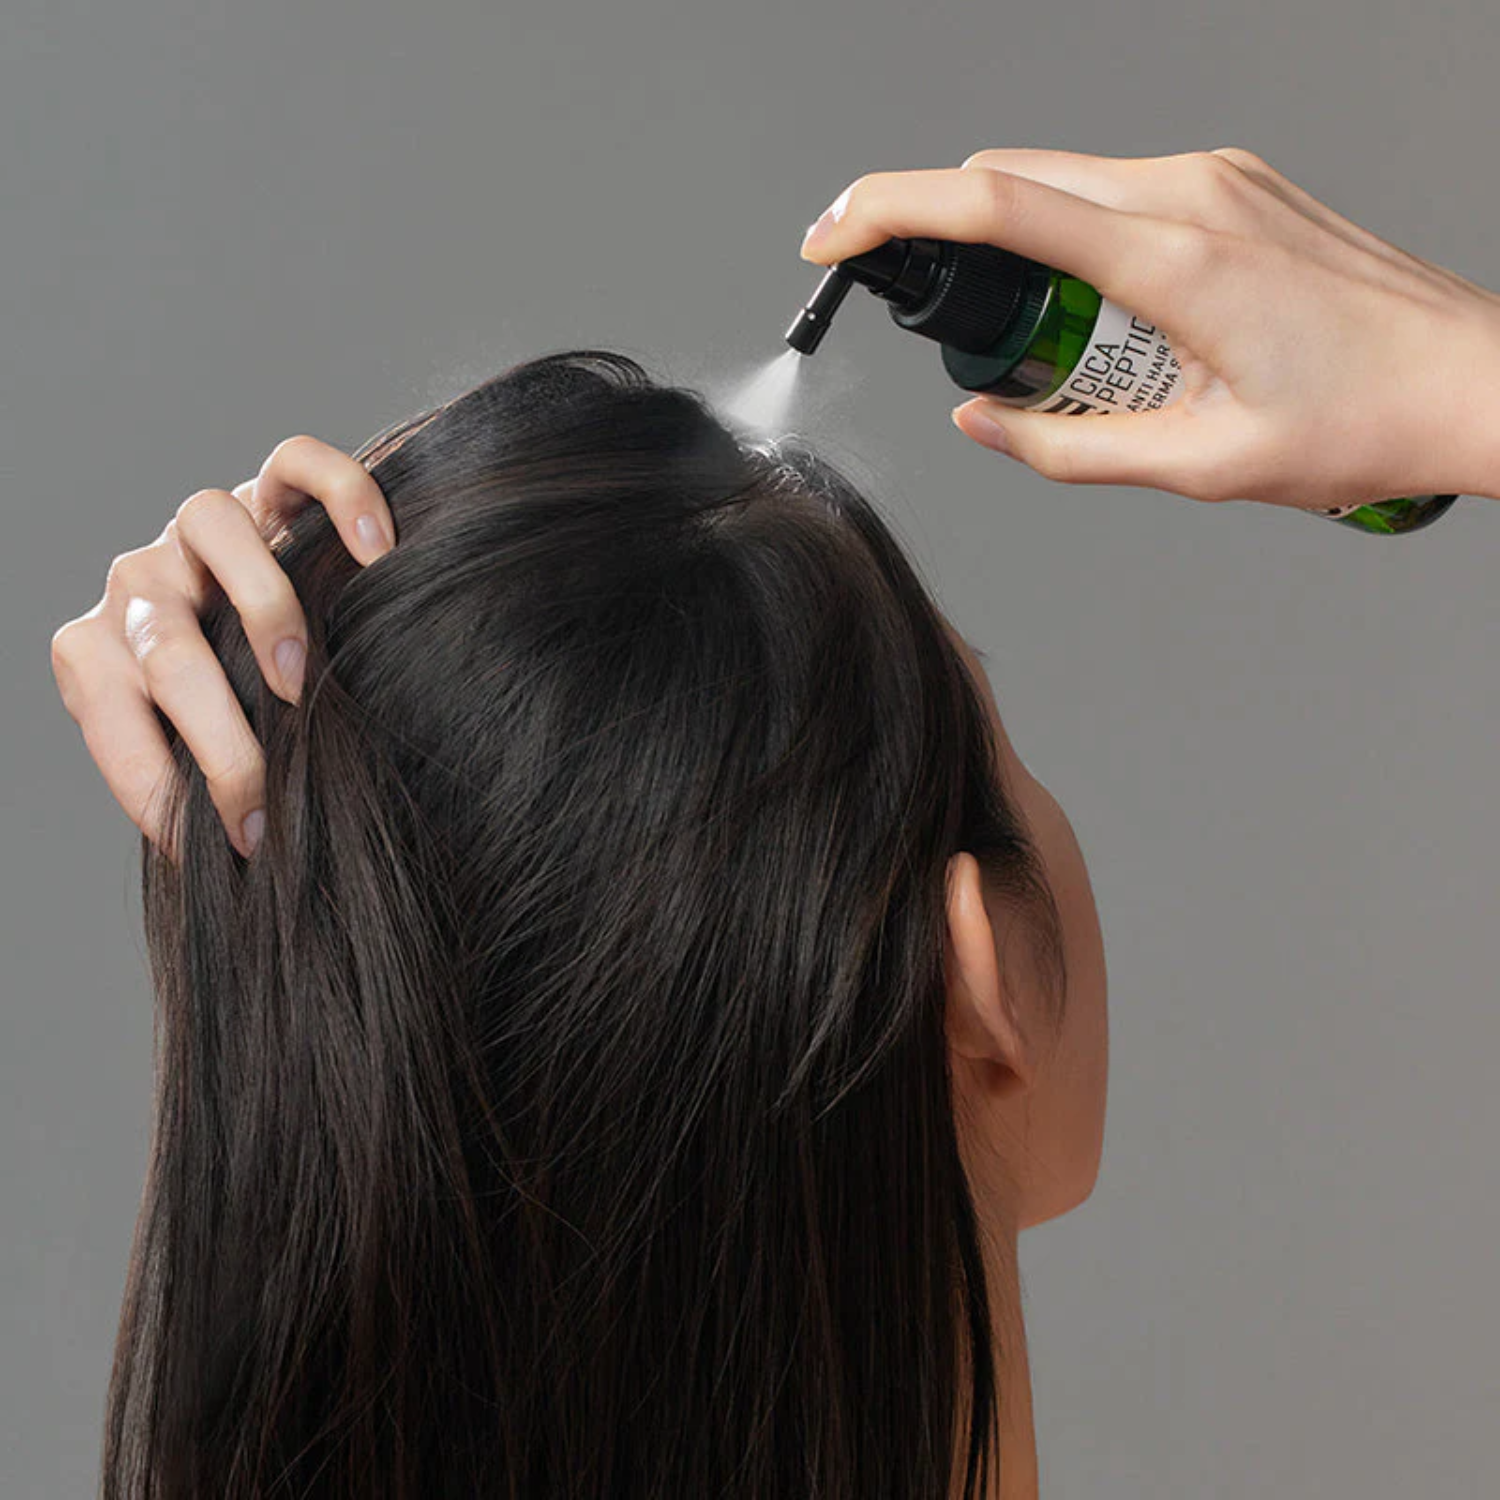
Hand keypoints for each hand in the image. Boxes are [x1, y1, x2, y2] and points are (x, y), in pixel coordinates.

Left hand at [49, 435, 395, 859]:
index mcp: (99, 651)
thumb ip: (194, 780)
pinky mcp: (273, 485)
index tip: (239, 845)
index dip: (164, 790)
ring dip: (263, 612)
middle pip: (164, 643)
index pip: (108, 715)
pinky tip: (381, 552)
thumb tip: (241, 866)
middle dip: (218, 736)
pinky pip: (298, 464)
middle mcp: (141, 580)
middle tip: (270, 796)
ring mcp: (201, 527)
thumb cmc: (233, 707)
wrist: (262, 615)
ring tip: (304, 680)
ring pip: (215, 532)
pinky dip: (343, 499)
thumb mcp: (193, 749)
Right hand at [799, 148, 1499, 510]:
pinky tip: (1098, 314)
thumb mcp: (1199, 466)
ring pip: (1060, 179)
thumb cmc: (1363, 422)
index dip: (890, 212)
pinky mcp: (1232, 185)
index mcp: (1173, 257)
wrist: (1474, 382)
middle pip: (1012, 178)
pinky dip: (1068, 238)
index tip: (833, 238)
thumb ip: (1066, 446)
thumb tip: (979, 419)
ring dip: (1010, 244)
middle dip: (939, 233)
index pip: (993, 204)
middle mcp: (1189, 190)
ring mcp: (1215, 176)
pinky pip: (1113, 191)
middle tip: (923, 314)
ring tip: (1041, 343)